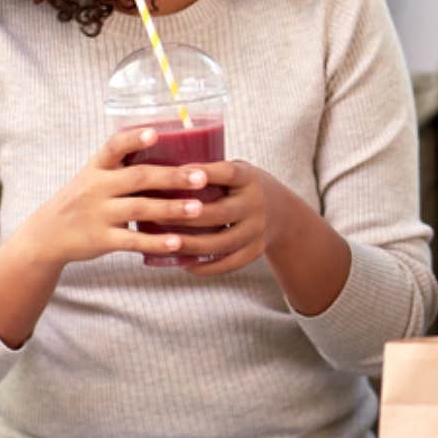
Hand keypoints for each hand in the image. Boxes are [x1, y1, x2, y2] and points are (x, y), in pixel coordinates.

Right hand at [6, 126, 214, 267]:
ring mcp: (97, 214)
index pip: (113, 146)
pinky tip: (177, 242)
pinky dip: (155, 242)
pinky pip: (131, 240)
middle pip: (138, 178)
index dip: (134, 138)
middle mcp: (96, 187)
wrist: (46, 235)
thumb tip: (173, 151)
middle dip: (172, 177)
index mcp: (97, 168)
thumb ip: (123, 167)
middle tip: (202, 177)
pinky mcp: (100, 240)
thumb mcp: (93, 177)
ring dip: (171, 209)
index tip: (155, 132)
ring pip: (139, 208)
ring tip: (199, 209)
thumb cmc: (82, 200)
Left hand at [170, 161, 300, 276]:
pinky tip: (185, 264)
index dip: (203, 174)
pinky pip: (230, 263)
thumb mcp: (235, 171)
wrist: (282, 211)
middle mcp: (256, 204)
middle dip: (186, 216)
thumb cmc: (242, 187)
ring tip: (166, 244)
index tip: (175, 174)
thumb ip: (208, 173)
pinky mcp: (257, 250)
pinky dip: (207, 266)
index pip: (228, 173)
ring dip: (192, 245)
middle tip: (156, 216)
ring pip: (222, 243)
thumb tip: (160, 171)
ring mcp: (258, 230)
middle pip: (221, 212)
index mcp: (249, 178)